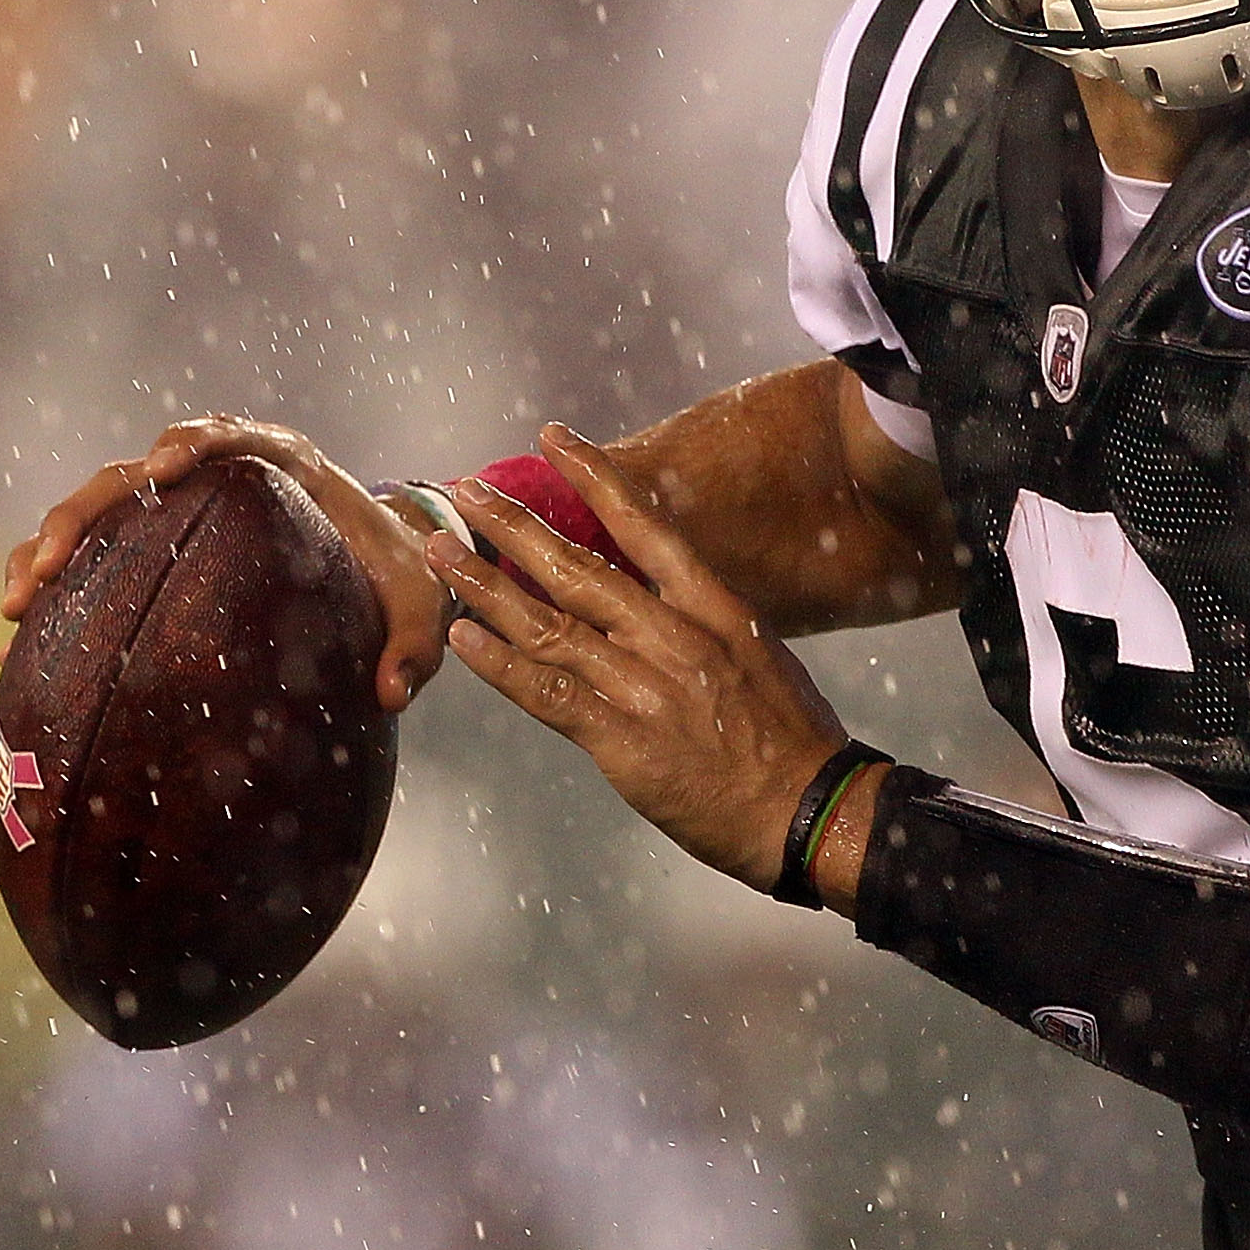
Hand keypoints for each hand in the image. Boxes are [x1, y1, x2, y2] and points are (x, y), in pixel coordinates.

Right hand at [3, 416, 453, 710]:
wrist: (380, 564)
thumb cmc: (400, 574)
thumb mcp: (422, 606)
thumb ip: (416, 645)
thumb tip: (389, 695)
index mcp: (280, 462)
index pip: (226, 435)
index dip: (189, 445)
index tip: (160, 472)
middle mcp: (214, 475)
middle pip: (131, 475)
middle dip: (82, 513)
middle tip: (48, 566)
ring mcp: (176, 508)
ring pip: (95, 513)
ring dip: (47, 548)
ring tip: (15, 606)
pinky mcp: (155, 546)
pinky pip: (93, 559)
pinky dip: (54, 593)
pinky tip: (15, 645)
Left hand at [429, 425, 858, 886]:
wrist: (810, 810)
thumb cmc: (793, 741)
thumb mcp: (761, 655)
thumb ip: (705, 623)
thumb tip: (664, 599)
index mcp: (713, 609)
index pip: (645, 526)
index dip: (595, 477)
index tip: (554, 439)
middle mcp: (673, 636)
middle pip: (579, 567)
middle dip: (516, 524)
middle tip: (468, 489)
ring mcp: (645, 687)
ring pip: (548, 624)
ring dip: (485, 585)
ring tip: (440, 552)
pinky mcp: (622, 739)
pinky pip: (546, 693)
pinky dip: (499, 664)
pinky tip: (462, 638)